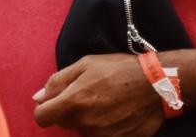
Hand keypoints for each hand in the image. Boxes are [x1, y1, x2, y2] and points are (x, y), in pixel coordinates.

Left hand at [33, 53, 164, 135]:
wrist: (157, 84)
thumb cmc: (119, 70)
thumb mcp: (84, 65)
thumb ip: (56, 82)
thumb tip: (38, 97)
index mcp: (74, 102)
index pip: (41, 117)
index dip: (44, 109)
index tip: (52, 102)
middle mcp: (86, 122)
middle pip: (62, 122)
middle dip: (67, 110)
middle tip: (86, 94)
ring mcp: (103, 134)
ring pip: (81, 129)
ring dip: (85, 119)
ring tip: (103, 102)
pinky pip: (100, 136)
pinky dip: (103, 126)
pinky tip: (114, 113)